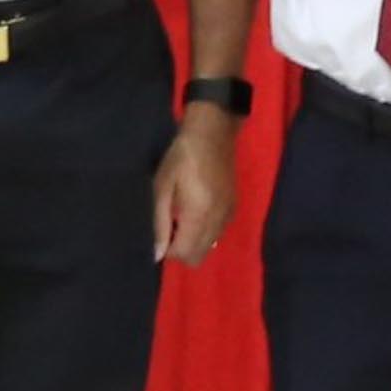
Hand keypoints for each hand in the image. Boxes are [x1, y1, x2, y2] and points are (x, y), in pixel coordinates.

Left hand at [151, 106, 238, 265]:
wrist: (213, 133)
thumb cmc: (181, 157)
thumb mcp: (162, 187)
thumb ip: (160, 223)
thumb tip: (157, 254)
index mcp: (198, 215)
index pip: (184, 253)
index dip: (167, 250)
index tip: (160, 232)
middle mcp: (217, 221)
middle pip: (198, 257)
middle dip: (181, 251)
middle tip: (170, 227)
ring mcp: (228, 216)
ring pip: (209, 248)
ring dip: (193, 242)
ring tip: (182, 218)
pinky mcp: (233, 208)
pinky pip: (217, 235)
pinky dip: (205, 233)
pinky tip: (196, 212)